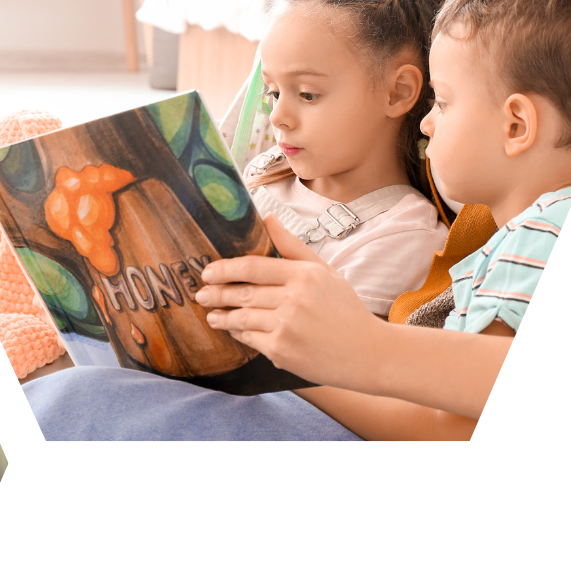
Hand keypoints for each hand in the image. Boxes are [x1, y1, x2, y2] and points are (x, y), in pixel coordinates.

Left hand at [193, 216, 381, 384]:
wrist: (368, 353)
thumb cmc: (345, 311)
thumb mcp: (325, 272)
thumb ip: (293, 246)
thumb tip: (266, 216)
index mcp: (305, 275)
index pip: (253, 266)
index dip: (224, 269)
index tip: (208, 271)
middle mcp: (295, 298)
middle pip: (242, 292)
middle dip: (216, 293)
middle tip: (201, 294)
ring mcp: (286, 325)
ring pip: (240, 317)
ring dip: (221, 316)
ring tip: (212, 315)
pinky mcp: (280, 350)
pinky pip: (248, 338)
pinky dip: (238, 333)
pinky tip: (233, 330)